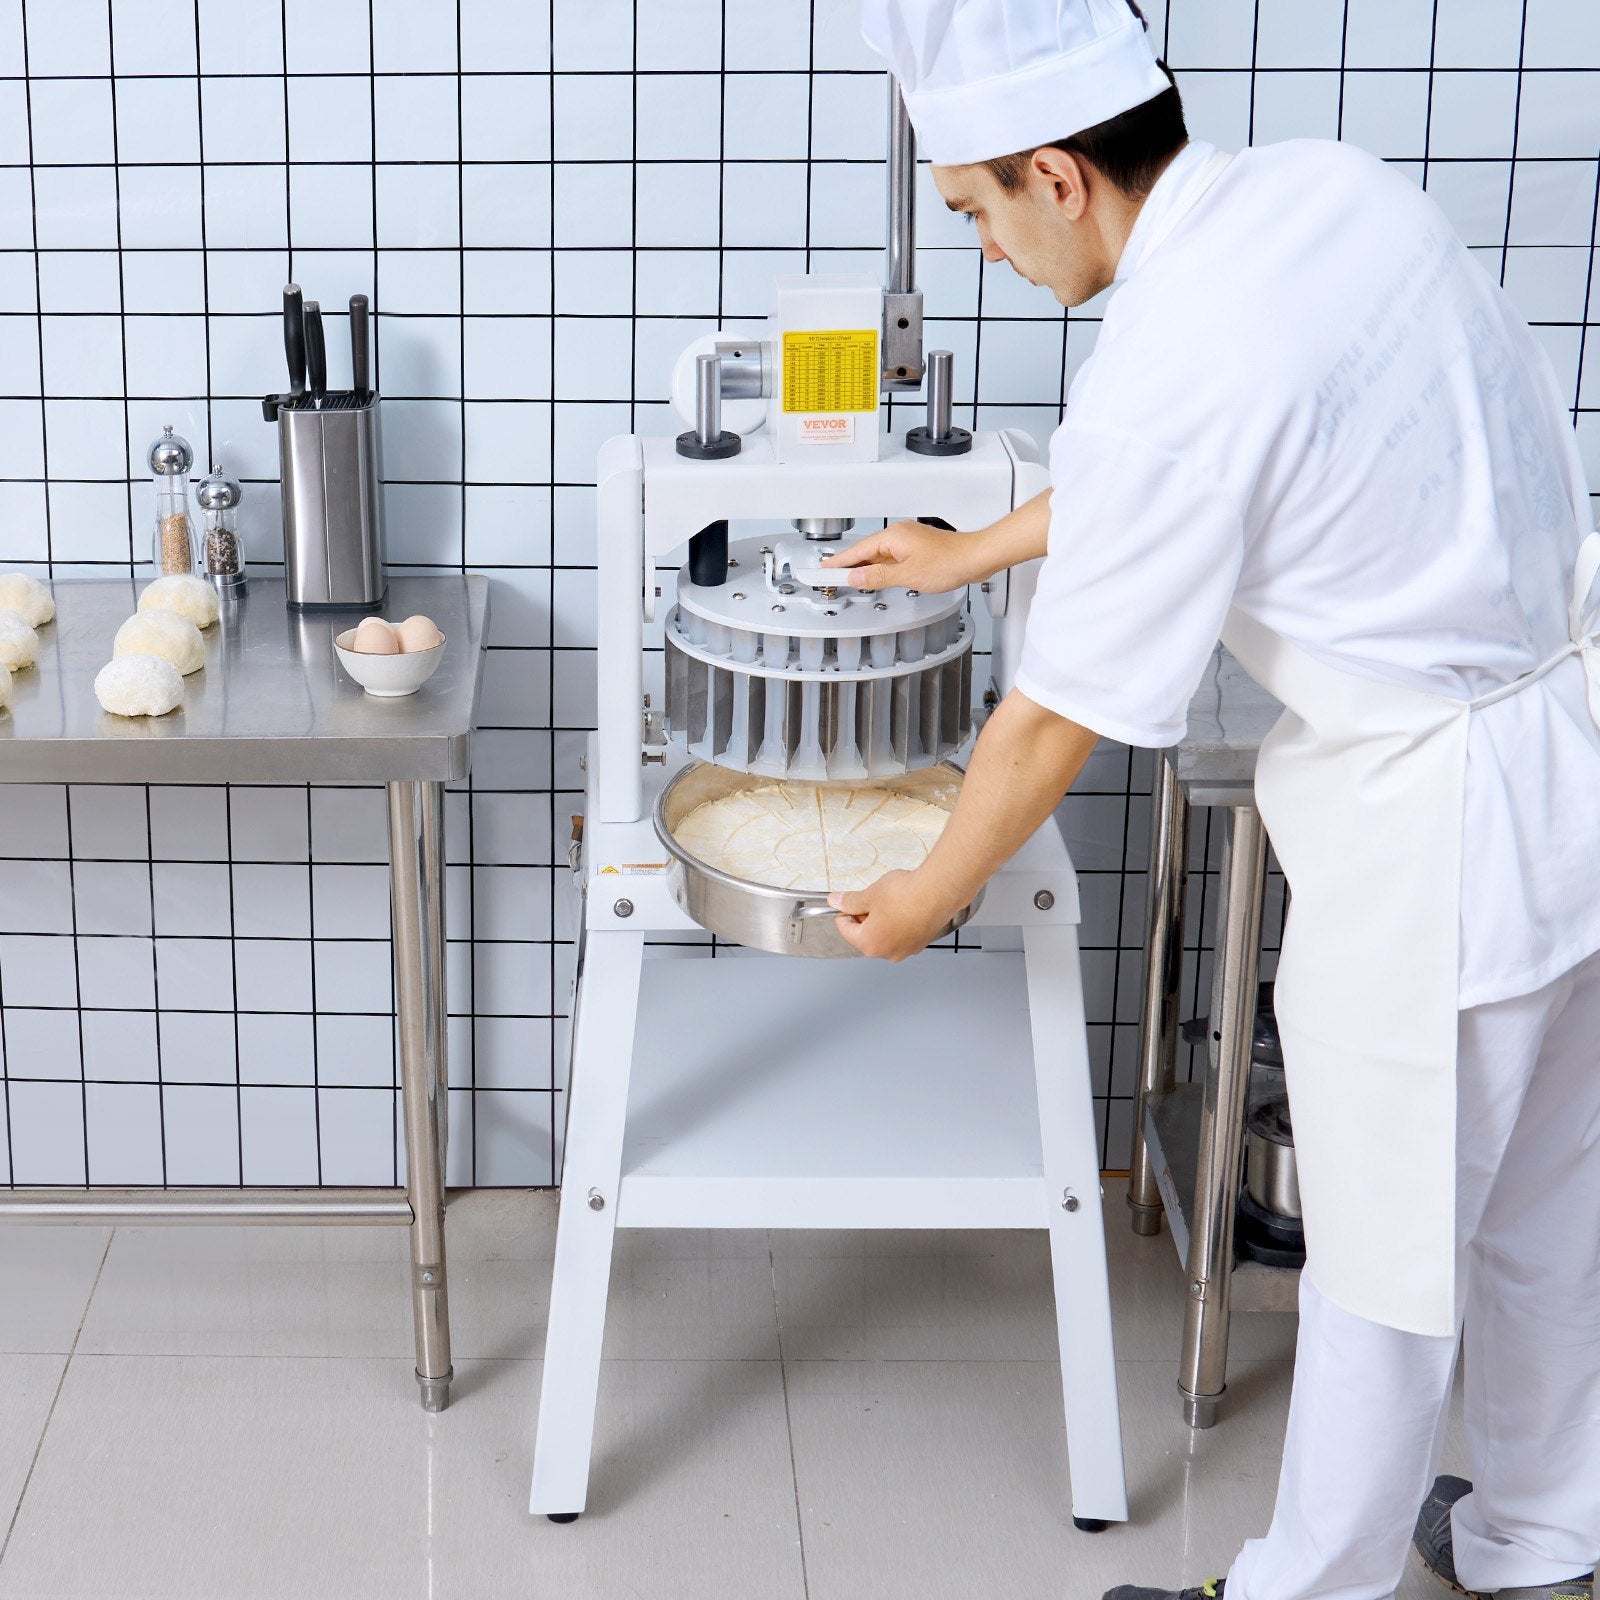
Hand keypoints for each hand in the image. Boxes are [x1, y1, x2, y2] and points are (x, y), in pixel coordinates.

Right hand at [820, 521, 985, 594]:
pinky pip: (891, 557)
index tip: (823, 570)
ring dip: (866, 568)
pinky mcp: (917, 549)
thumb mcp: (907, 576)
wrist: (975, 557)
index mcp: (892, 537)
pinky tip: (879, 578)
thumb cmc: (949, 562)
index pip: (857, 551)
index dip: (838, 563)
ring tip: (852, 582)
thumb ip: (878, 577)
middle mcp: (899, 535)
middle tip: (831, 579)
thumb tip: (857, 578)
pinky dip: (881, 568)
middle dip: (849, 566)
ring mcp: (908, 541)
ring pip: (879, 555)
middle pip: (866, 552)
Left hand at [827, 869, 965, 961]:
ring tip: (888, 901)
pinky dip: (899, 923)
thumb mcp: (869, 895)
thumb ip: (850, 901)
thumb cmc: (904, 896)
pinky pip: (903, 935)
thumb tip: (837, 901)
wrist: (937, 893)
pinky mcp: (922, 942)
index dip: (844, 913)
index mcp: (870, 944)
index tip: (846, 902)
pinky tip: (903, 907)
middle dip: (864, 918)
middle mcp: (888, 953)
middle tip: (868, 898)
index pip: (846, 931)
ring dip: (882, 921)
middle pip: (866, 936)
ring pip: (885, 936)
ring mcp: (907, 950)